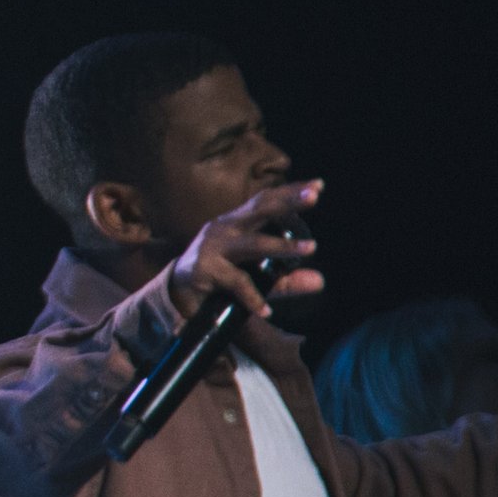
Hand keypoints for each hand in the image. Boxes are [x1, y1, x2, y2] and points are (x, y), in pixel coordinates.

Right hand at [164, 180, 323, 320]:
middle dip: (288, 201)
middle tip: (314, 196)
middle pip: (260, 210)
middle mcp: (225, 228)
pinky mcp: (204, 269)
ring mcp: (213, 247)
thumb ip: (286, 278)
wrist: (177, 294)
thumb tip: (320, 281)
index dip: (290, 192)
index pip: (265, 201)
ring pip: (253, 243)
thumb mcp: (256, 277)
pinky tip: (265, 310)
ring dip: (282, 245)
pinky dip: (253, 297)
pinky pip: (236, 282)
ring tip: (311, 249)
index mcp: (236, 222)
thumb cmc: (220, 277)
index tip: (318, 185)